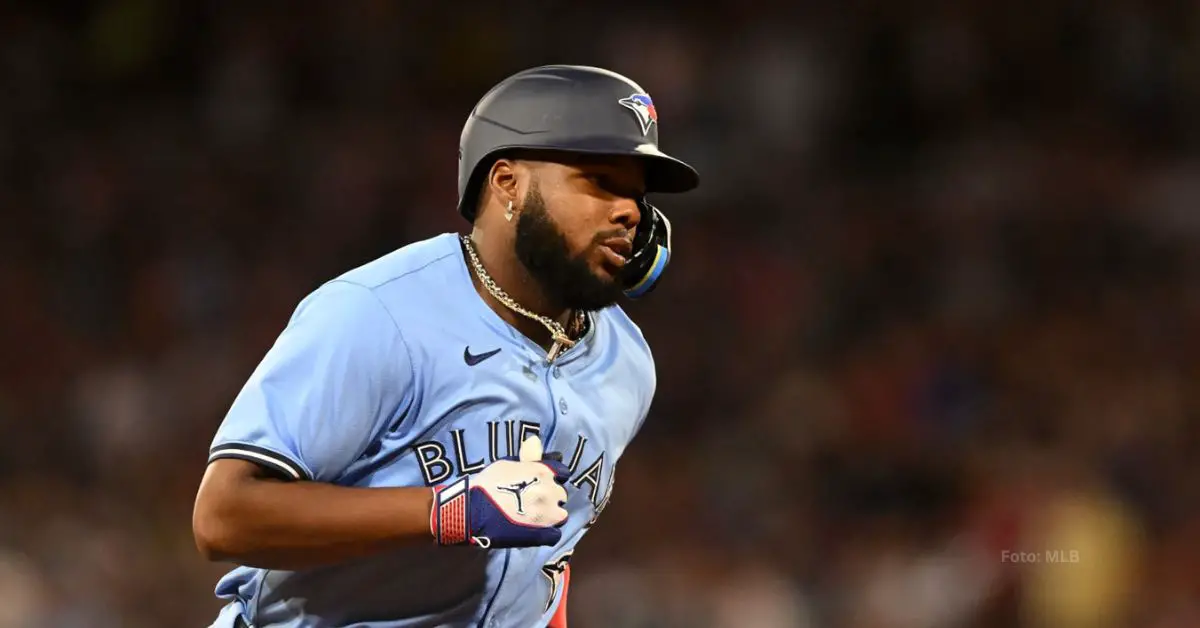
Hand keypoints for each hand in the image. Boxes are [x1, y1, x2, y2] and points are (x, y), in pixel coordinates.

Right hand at [431, 436, 569, 547]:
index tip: (544, 483)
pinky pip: (555, 534)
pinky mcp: (543, 534)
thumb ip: (527, 457)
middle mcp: (550, 491)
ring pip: (561, 514)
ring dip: (552, 514)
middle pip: (561, 494)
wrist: (472, 510)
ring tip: (536, 517)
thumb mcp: (507, 464)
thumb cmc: (487, 484)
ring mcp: (548, 514)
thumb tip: (537, 441)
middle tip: (534, 500)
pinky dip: (548, 532)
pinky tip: (536, 530)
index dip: (554, 478)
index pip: (562, 473)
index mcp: (543, 472)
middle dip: (551, 496)